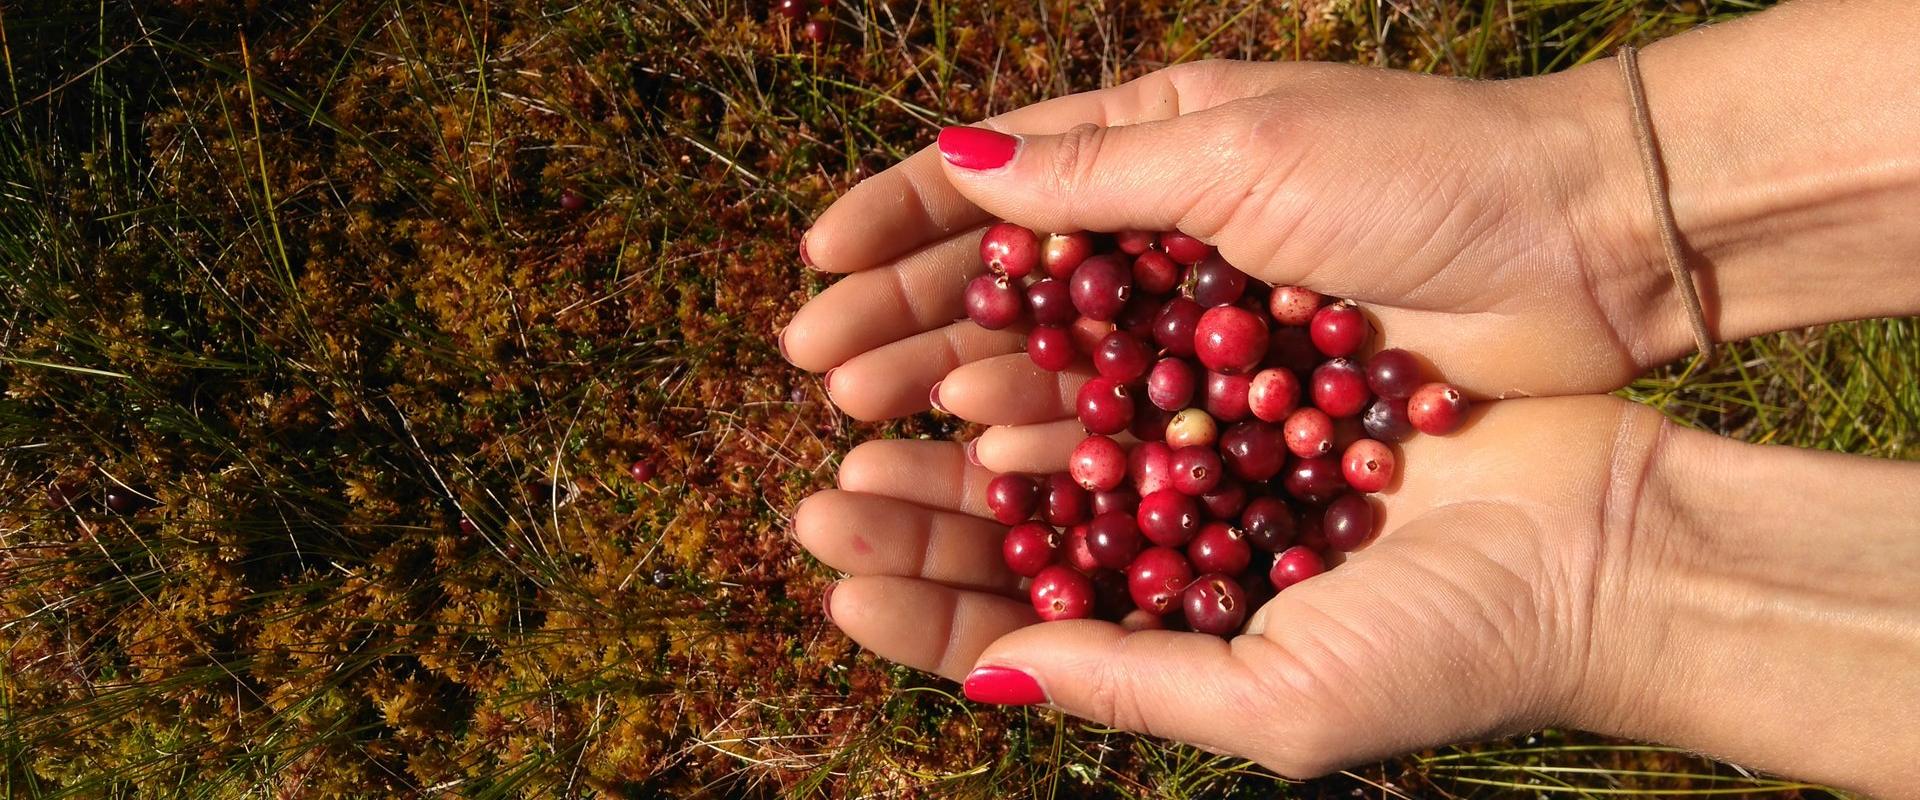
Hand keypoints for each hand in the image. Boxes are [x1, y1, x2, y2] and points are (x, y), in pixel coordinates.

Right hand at [781, 58, 1681, 425]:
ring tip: (872, 418)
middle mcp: (1166, 229)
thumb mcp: (1245, 153)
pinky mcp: (1245, 397)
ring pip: (1053, 355)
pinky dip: (1056, 436)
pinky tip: (990, 459)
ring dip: (959, 381)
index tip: (815, 264)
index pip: (997, 176)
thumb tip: (953, 166)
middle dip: (906, 315)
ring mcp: (1201, 320)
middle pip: (1006, 276)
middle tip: (819, 368)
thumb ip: (1095, 176)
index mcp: (1158, 141)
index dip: (899, 217)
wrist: (1582, 246)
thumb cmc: (1418, 169)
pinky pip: (1127, 419)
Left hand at [796, 395, 1663, 774]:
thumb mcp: (1278, 701)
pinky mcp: (1252, 391)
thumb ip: (1129, 683)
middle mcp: (1179, 563)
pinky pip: (1129, 384)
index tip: (836, 588)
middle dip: (917, 526)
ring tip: (867, 434)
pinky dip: (1057, 384)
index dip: (924, 619)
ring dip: (960, 451)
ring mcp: (1212, 472)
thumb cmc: (1452, 649)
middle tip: (823, 501)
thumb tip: (992, 677)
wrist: (1604, 543)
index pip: (1018, 640)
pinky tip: (984, 375)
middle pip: (1015, 543)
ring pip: (1052, 460)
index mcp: (1175, 649)